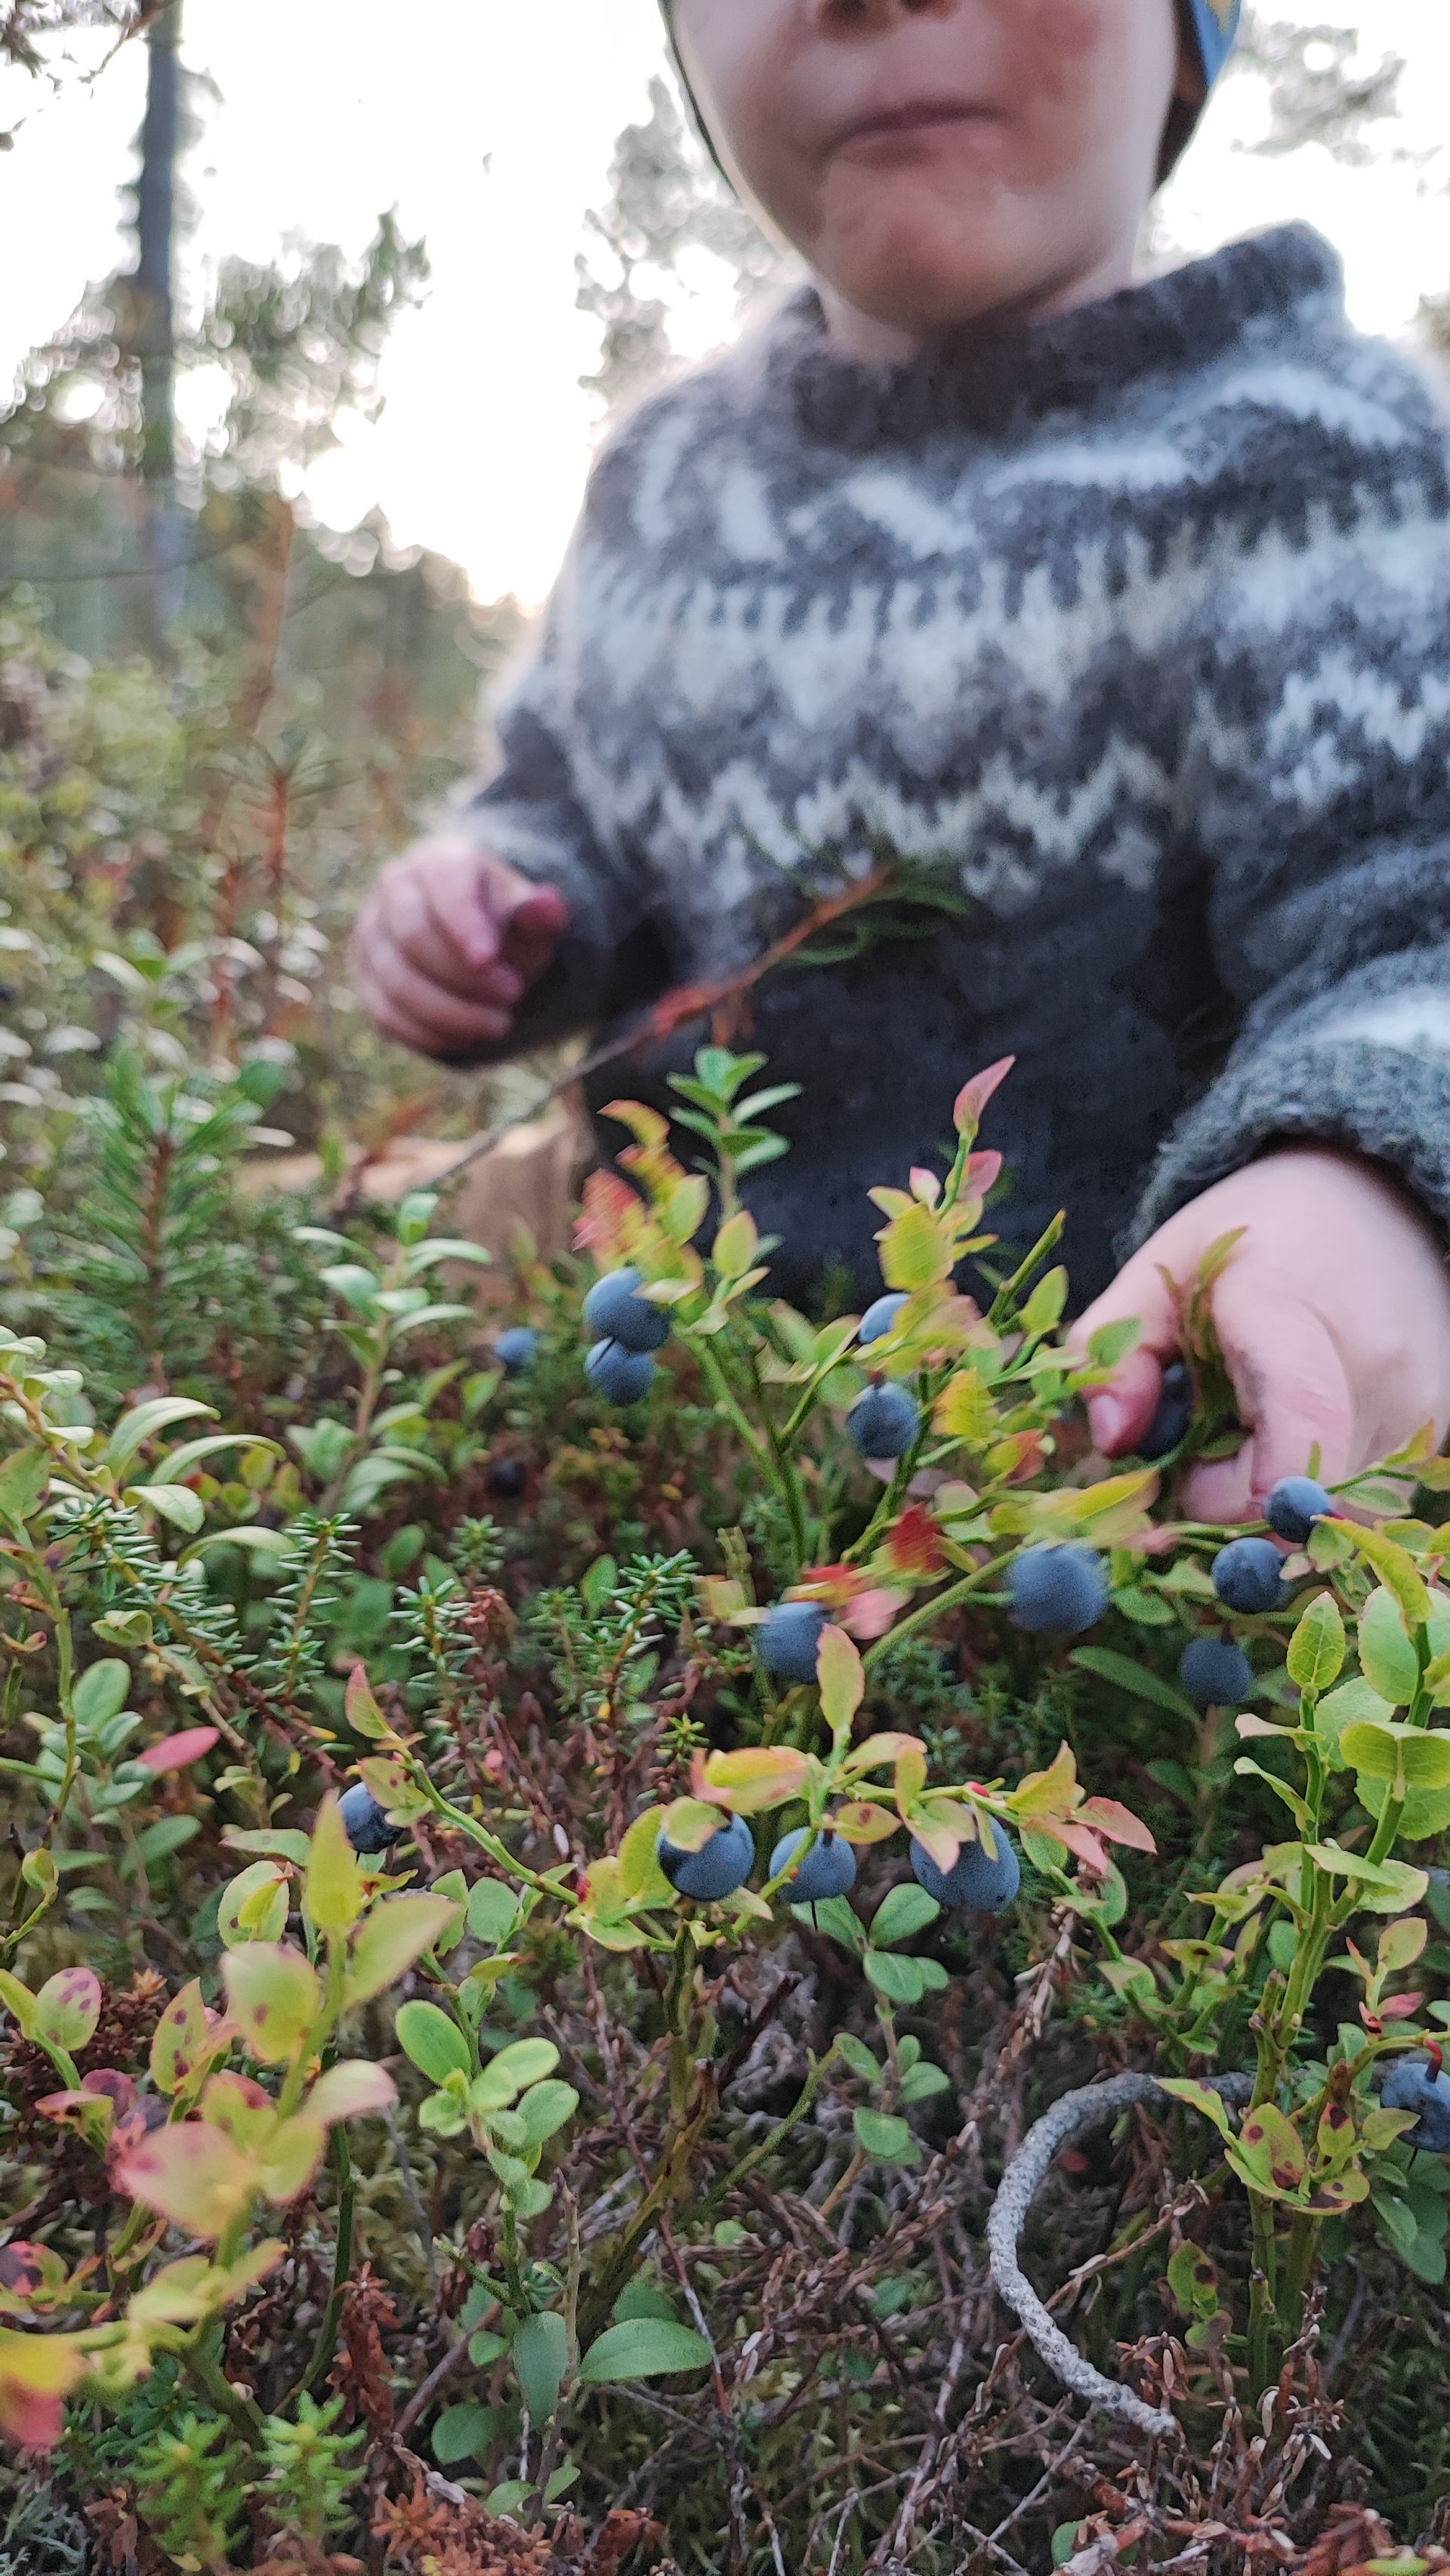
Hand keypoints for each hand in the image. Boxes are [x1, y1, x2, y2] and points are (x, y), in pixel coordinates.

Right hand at [349, 833, 568, 1057]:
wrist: (469, 936)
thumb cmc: (502, 923)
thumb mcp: (528, 918)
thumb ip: (540, 916)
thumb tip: (548, 907)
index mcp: (440, 863)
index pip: (446, 888)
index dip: (465, 925)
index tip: (490, 960)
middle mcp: (393, 890)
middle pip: (414, 937)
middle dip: (465, 978)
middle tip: (515, 997)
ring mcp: (371, 934)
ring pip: (397, 982)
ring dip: (450, 1014)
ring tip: (499, 1026)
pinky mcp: (364, 977)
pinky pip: (385, 1013)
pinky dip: (426, 1033)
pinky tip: (465, 1040)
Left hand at [1069, 1151, 1449, 1521]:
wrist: (1373, 1202)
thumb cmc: (1254, 1238)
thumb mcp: (1161, 1271)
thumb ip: (1116, 1350)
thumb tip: (1112, 1440)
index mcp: (1292, 1310)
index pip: (1300, 1423)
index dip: (1249, 1494)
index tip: (1186, 1498)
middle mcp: (1377, 1366)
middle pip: (1297, 1491)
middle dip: (1228, 1497)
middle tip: (1194, 1446)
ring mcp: (1417, 1404)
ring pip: (1332, 1510)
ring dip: (1271, 1495)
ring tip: (1247, 1429)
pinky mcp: (1434, 1432)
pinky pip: (1363, 1499)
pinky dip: (1314, 1487)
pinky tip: (1291, 1434)